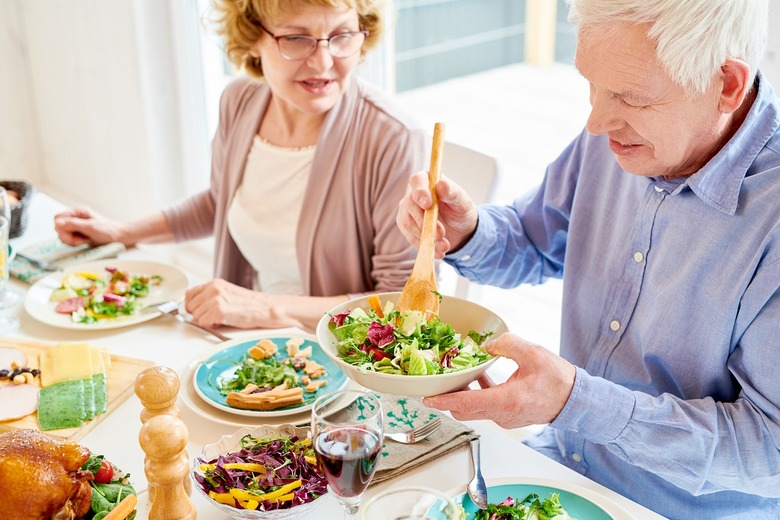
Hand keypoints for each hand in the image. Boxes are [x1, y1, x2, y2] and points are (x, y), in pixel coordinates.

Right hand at [54, 207, 123, 246]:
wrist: (118, 237)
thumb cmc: (108, 231)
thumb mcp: (90, 227)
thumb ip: (74, 224)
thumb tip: (58, 222)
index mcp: (78, 211)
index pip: (57, 218)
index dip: (62, 228)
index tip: (72, 234)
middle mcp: (75, 217)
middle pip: (58, 228)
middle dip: (68, 236)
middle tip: (81, 239)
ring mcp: (76, 226)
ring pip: (62, 235)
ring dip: (72, 241)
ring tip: (85, 240)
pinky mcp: (78, 233)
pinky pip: (68, 239)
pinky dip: (74, 243)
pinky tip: (84, 242)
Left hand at [184, 279, 298, 329]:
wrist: (268, 308)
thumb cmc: (252, 305)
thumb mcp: (229, 295)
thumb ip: (212, 298)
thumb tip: (196, 310)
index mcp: (215, 283)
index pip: (189, 294)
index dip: (192, 306)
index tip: (197, 312)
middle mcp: (214, 288)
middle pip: (190, 306)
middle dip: (199, 315)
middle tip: (213, 318)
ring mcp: (216, 299)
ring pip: (195, 315)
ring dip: (206, 321)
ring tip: (221, 320)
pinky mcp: (219, 311)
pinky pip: (202, 323)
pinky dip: (211, 326)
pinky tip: (223, 323)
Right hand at [396, 171, 478, 257]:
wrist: (459, 230)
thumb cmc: (460, 209)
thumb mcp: (462, 201)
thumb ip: (452, 192)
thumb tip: (441, 185)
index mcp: (427, 181)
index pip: (417, 181)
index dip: (420, 192)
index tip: (427, 204)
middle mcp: (413, 195)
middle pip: (410, 205)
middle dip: (424, 222)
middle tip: (441, 233)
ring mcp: (407, 212)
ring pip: (408, 224)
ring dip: (426, 237)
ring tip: (444, 246)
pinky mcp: (407, 228)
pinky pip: (411, 238)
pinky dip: (425, 246)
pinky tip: (438, 251)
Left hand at [422, 334, 575, 428]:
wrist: (576, 400)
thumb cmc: (558, 380)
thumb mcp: (533, 353)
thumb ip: (508, 344)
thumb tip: (488, 344)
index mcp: (505, 401)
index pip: (465, 403)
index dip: (443, 400)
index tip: (427, 398)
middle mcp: (502, 414)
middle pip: (464, 409)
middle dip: (447, 396)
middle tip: (438, 380)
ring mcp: (505, 418)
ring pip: (474, 409)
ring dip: (463, 394)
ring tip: (456, 375)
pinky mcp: (509, 415)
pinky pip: (486, 407)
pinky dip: (477, 394)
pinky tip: (479, 377)